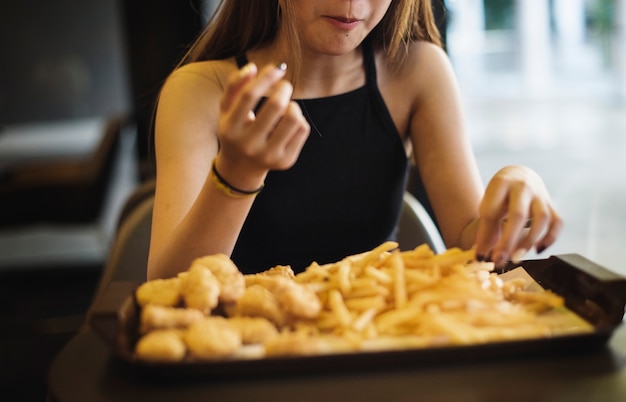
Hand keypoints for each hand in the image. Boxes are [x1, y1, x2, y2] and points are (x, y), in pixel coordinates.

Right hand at [215, 63, 309, 188]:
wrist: (241, 167)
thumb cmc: (236, 129)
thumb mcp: (227, 109)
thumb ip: (235, 85)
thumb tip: (253, 67)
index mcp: (230, 129)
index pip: (249, 95)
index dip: (266, 77)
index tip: (277, 68)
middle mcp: (248, 145)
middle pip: (275, 105)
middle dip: (284, 88)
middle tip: (283, 86)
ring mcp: (268, 156)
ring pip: (294, 118)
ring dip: (293, 105)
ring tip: (286, 107)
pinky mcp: (286, 161)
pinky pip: (302, 129)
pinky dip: (298, 120)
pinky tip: (288, 124)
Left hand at [474, 165, 562, 265]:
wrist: (519, 175)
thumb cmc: (500, 193)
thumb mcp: (488, 203)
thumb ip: (486, 227)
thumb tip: (482, 255)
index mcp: (502, 183)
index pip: (492, 210)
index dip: (485, 235)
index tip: (481, 255)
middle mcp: (523, 187)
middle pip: (518, 214)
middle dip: (508, 241)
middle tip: (499, 259)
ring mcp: (540, 195)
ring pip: (541, 218)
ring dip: (529, 241)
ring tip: (516, 257)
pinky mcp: (551, 204)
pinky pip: (557, 222)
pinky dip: (550, 237)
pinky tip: (538, 249)